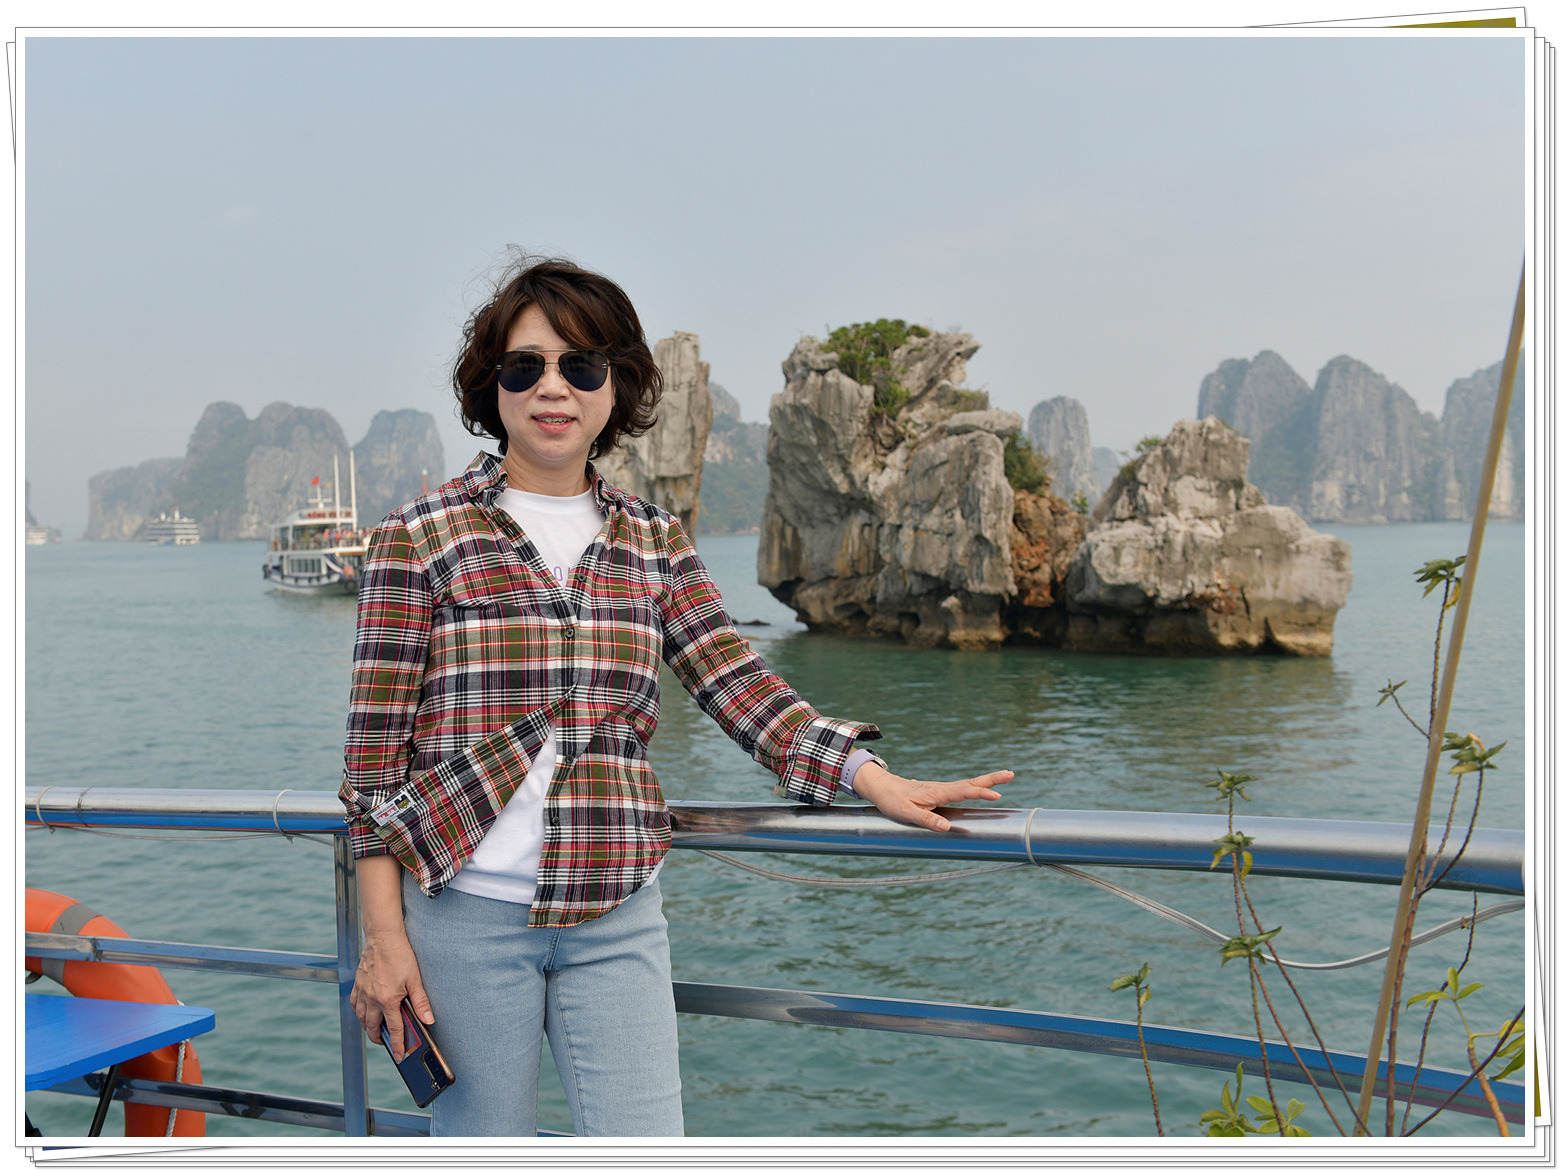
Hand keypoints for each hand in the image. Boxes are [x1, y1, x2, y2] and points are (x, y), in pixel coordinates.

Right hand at [349, 928, 433, 1060]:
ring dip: (369, 1028)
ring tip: (378, 1031)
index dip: (397, 1045)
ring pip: (362, 1019)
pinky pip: (354, 1006)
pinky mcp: (357, 985)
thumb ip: (421, 1002)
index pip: (394, 1029)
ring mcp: (362, 992)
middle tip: (388, 1043)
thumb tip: (428, 1019)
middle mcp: (371, 999)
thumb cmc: (400, 955)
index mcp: (387, 1000)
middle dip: (380, 1039)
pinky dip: (359, 1014)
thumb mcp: (415, 979)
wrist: (382, 937)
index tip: (399, 1056)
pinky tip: (366, 1014)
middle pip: (373, 1028)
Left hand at [850, 762, 1011, 831]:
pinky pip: (963, 788)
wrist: (884, 787)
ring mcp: (943, 788)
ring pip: (969, 784)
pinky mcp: (941, 791)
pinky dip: (977, 786)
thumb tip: (947, 828)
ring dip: (988, 781)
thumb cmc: (894, 801)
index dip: (980, 794)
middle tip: (1011, 774)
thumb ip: (927, 820)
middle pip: (971, 783)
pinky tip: (984, 788)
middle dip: (992, 780)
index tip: (996, 796)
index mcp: (937, 793)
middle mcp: (943, 788)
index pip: (963, 792)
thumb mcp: (908, 814)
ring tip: (1006, 777)